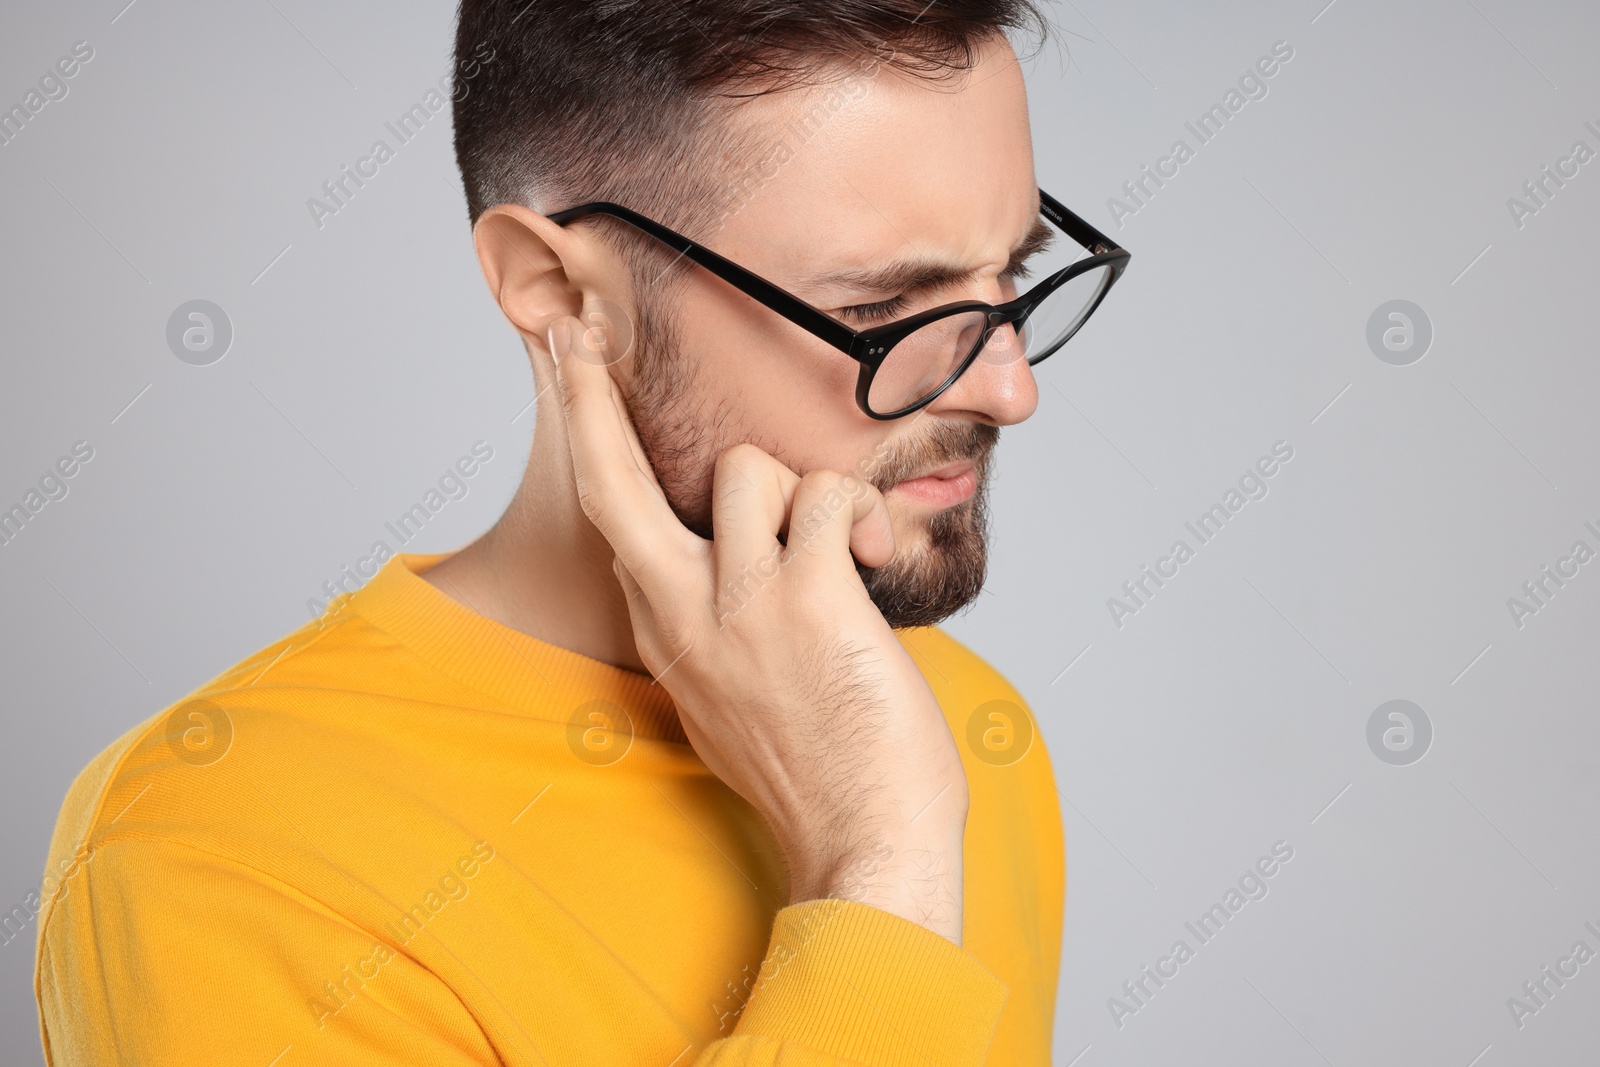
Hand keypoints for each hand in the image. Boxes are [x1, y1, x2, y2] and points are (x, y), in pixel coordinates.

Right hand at [548, 320, 969, 943]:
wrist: (862, 843)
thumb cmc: (812, 775)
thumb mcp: (722, 703)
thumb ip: (703, 632)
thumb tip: (711, 580)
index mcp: (666, 633)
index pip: (608, 516)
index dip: (587, 433)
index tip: (570, 368)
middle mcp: (686, 612)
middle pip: (613, 477)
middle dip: (590, 392)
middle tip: (582, 327)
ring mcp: (742, 605)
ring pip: (754, 467)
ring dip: (809, 487)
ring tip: (845, 543)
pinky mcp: (810, 601)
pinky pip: (829, 498)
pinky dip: (864, 513)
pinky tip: (878, 555)